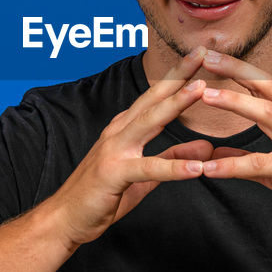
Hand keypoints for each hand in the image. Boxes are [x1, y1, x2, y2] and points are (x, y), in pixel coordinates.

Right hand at [46, 47, 213, 247]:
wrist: (65, 219)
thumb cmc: (102, 195)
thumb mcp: (145, 176)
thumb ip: (172, 158)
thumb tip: (206, 146)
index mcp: (125, 128)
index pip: (156, 97)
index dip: (179, 76)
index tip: (201, 56)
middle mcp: (119, 132)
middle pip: (153, 98)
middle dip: (179, 74)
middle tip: (202, 52)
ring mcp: (114, 150)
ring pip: (149, 122)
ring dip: (176, 103)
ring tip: (201, 89)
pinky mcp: (113, 174)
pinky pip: (148, 169)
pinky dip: (174, 168)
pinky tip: (197, 169)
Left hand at [198, 50, 271, 236]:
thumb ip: (248, 159)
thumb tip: (218, 155)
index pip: (266, 87)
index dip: (240, 70)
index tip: (214, 57)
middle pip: (267, 88)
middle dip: (238, 70)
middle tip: (207, 56)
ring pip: (267, 114)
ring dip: (235, 101)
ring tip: (205, 95)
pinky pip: (260, 164)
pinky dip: (232, 165)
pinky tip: (208, 168)